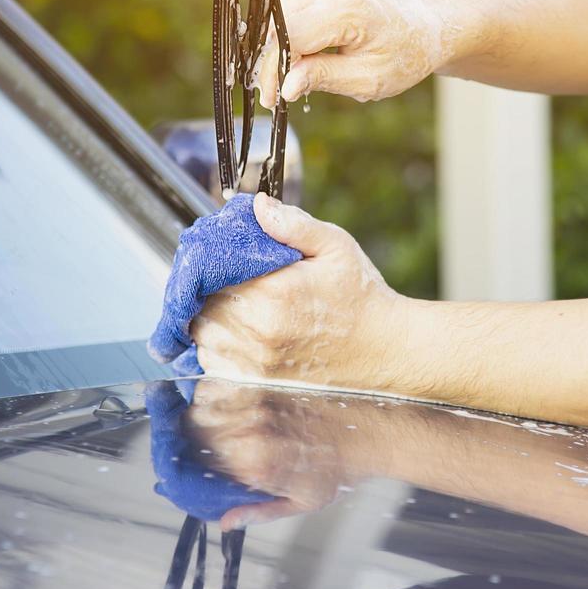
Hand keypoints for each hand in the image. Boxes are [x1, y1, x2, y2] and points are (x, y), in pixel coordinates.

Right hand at [183, 380, 382, 527]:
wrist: (367, 431)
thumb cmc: (336, 469)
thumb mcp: (300, 502)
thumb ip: (258, 512)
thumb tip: (225, 522)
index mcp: (254, 465)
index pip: (197, 465)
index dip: (185, 467)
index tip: (183, 470)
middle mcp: (250, 431)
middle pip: (193, 430)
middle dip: (188, 439)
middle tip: (196, 446)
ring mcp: (256, 403)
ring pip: (203, 403)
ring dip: (200, 414)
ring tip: (210, 424)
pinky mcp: (265, 385)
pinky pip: (225, 384)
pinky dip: (217, 393)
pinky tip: (226, 403)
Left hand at [190, 193, 409, 389]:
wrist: (384, 349)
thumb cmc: (360, 297)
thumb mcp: (335, 247)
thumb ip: (293, 225)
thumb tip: (257, 206)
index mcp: (274, 294)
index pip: (214, 271)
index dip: (214, 260)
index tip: (226, 255)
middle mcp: (259, 332)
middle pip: (204, 302)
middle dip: (211, 287)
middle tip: (232, 277)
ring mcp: (255, 363)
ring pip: (203, 333)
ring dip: (210, 316)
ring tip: (235, 303)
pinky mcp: (256, 382)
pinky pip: (213, 361)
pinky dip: (216, 344)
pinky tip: (238, 331)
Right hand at [257, 0, 447, 104]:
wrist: (426, 23)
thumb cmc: (404, 54)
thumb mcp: (368, 79)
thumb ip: (324, 78)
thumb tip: (286, 86)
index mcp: (348, 7)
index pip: (289, 36)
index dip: (273, 69)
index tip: (273, 98)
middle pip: (277, 22)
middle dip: (270, 60)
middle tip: (274, 93)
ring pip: (277, 14)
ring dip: (276, 47)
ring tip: (287, 77)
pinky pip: (287, 6)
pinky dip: (286, 32)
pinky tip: (298, 55)